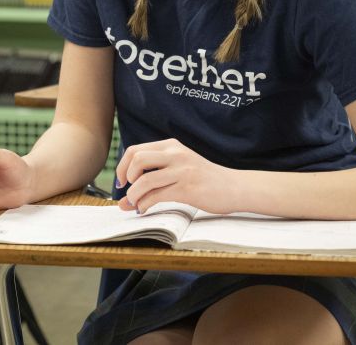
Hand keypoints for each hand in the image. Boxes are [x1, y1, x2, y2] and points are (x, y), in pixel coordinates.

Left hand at [115, 138, 233, 213]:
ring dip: (134, 195)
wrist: (233, 187)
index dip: (122, 166)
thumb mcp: (180, 167)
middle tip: (128, 190)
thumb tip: (123, 200)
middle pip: (137, 158)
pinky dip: (145, 204)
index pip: (135, 150)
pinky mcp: (187, 188)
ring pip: (145, 180)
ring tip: (135, 203)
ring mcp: (182, 171)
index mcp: (171, 146)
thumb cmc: (204, 179)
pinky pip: (157, 196)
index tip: (122, 181)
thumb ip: (154, 177)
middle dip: (125, 176)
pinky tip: (145, 209)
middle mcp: (175, 154)